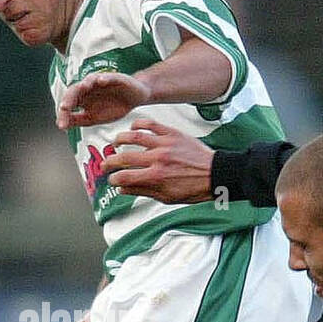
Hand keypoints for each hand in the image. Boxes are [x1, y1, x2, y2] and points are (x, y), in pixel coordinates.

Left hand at [57, 72, 151, 128]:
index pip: (69, 103)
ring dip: (85, 84)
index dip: (64, 114)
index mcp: (82, 98)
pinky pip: (108, 77)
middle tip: (64, 108)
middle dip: (69, 98)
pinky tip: (101, 81)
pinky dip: (104, 78)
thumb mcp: (93, 118)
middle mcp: (89, 89)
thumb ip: (78, 120)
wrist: (135, 99)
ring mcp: (101, 82)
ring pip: (89, 81)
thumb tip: (62, 125)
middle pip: (75, 90)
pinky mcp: (115, 78)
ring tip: (82, 88)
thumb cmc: (113, 107)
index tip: (62, 126)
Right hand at [99, 118, 214, 203]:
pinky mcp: (172, 133)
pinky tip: (133, 127)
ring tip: (115, 143)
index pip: (124, 177)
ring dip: (120, 140)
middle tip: (106, 164)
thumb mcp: (167, 197)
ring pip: (134, 137)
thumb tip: (123, 189)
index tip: (111, 179)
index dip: (113, 179)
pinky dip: (139, 124)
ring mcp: (164, 144)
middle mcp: (157, 159)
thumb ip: (143, 191)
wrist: (215, 174)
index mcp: (155, 177)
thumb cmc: (194, 188)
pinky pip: (151, 124)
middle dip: (110, 161)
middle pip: (124, 157)